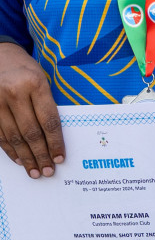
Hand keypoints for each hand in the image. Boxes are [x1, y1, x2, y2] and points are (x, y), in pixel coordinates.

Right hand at [0, 43, 62, 177]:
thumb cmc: (26, 69)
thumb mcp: (42, 78)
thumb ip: (47, 103)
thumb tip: (56, 136)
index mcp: (35, 83)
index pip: (49, 120)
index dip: (55, 142)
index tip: (60, 157)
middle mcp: (14, 93)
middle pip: (31, 132)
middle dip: (41, 154)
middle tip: (48, 171)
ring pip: (13, 137)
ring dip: (25, 157)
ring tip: (35, 171)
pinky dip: (9, 150)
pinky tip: (19, 159)